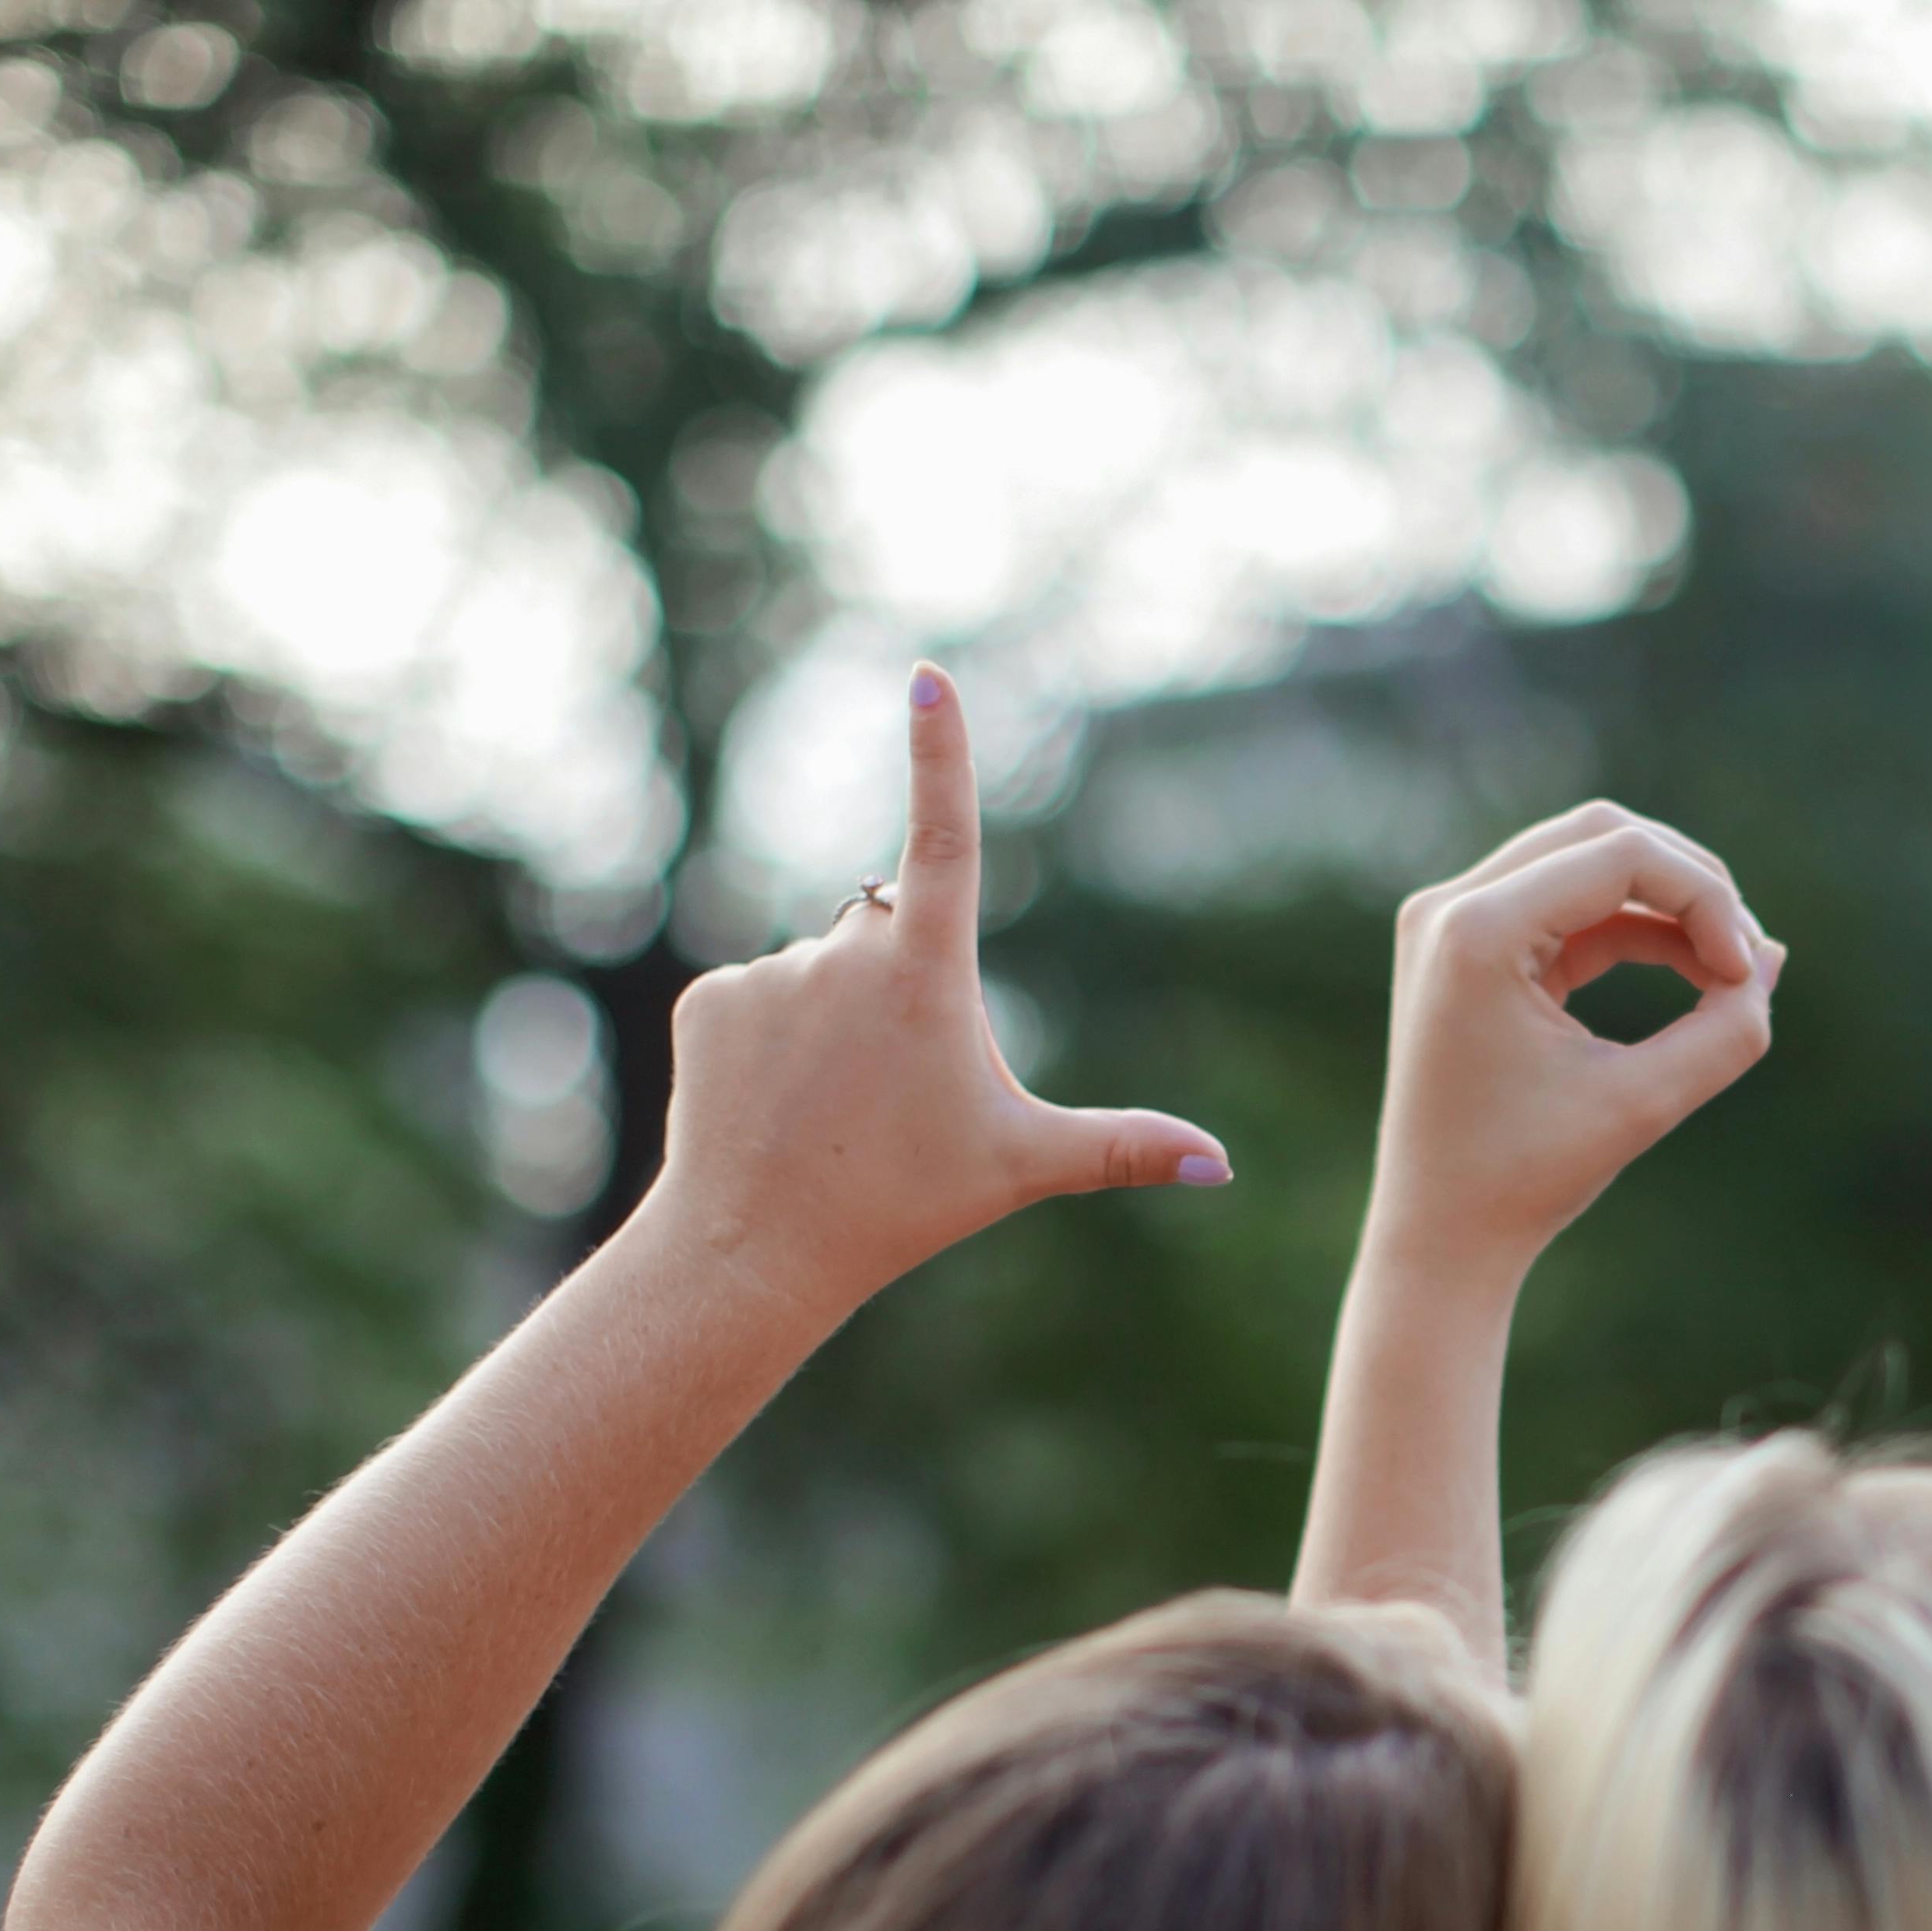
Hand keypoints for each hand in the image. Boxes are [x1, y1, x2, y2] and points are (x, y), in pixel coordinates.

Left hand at [642, 664, 1225, 1321]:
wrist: (753, 1251)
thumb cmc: (901, 1205)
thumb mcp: (1021, 1166)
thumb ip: (1122, 1147)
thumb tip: (1221, 1164)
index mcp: (926, 971)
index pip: (944, 834)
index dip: (940, 751)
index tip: (929, 678)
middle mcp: (844, 951)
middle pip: (890, 934)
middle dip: (900, 987)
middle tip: (895, 1091)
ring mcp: (770, 972)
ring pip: (823, 973)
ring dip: (834, 1023)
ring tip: (829, 1110)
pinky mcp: (710, 999)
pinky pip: (758, 999)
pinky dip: (772, 1043)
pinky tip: (775, 1105)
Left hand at [1362, 800, 1779, 1286]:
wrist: (1437, 1236)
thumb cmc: (1525, 1180)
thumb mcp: (1642, 1105)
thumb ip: (1726, 1032)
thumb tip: (1770, 959)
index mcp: (1476, 931)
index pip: (1621, 853)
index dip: (1707, 899)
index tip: (1746, 977)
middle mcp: (1450, 906)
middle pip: (1602, 835)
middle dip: (1690, 884)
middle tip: (1746, 959)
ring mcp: (1449, 921)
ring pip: (1586, 860)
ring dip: (1666, 904)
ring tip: (1727, 973)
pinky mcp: (1464, 947)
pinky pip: (1565, 905)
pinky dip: (1630, 929)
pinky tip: (1694, 972)